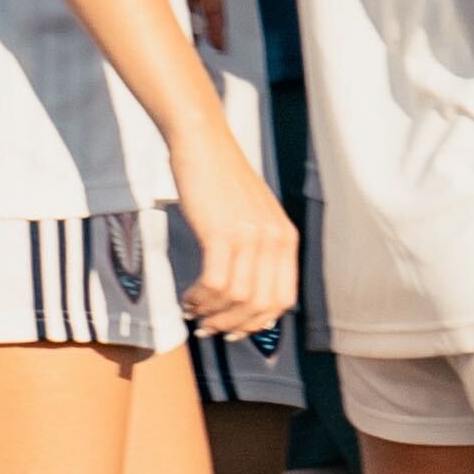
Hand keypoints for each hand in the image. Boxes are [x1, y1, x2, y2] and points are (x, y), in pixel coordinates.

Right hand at [168, 131, 299, 340]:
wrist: (203, 143)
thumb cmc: (222, 180)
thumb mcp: (254, 216)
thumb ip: (259, 249)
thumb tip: (246, 295)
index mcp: (286, 238)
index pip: (284, 299)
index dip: (259, 323)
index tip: (235, 330)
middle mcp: (274, 239)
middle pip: (262, 306)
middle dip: (233, 325)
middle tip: (208, 329)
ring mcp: (250, 236)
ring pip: (238, 299)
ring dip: (212, 313)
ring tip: (194, 313)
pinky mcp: (222, 232)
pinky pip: (215, 283)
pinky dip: (200, 298)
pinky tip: (187, 297)